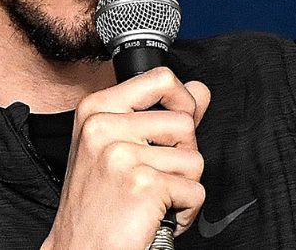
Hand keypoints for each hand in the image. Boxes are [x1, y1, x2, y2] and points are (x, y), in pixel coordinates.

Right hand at [41, 67, 210, 249]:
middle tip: (153, 178)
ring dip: (183, 187)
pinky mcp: (143, 186)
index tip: (173, 129)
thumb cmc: (96, 204)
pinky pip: (195, 191)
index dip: (182, 102)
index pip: (161, 79)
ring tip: (153, 200)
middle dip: (181, 156)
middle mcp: (104, 127)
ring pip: (193, 159)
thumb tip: (200, 90)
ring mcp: (122, 155)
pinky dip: (184, 212)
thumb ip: (160, 114)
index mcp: (96, 109)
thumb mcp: (116, 148)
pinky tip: (156, 217)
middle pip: (184, 122)